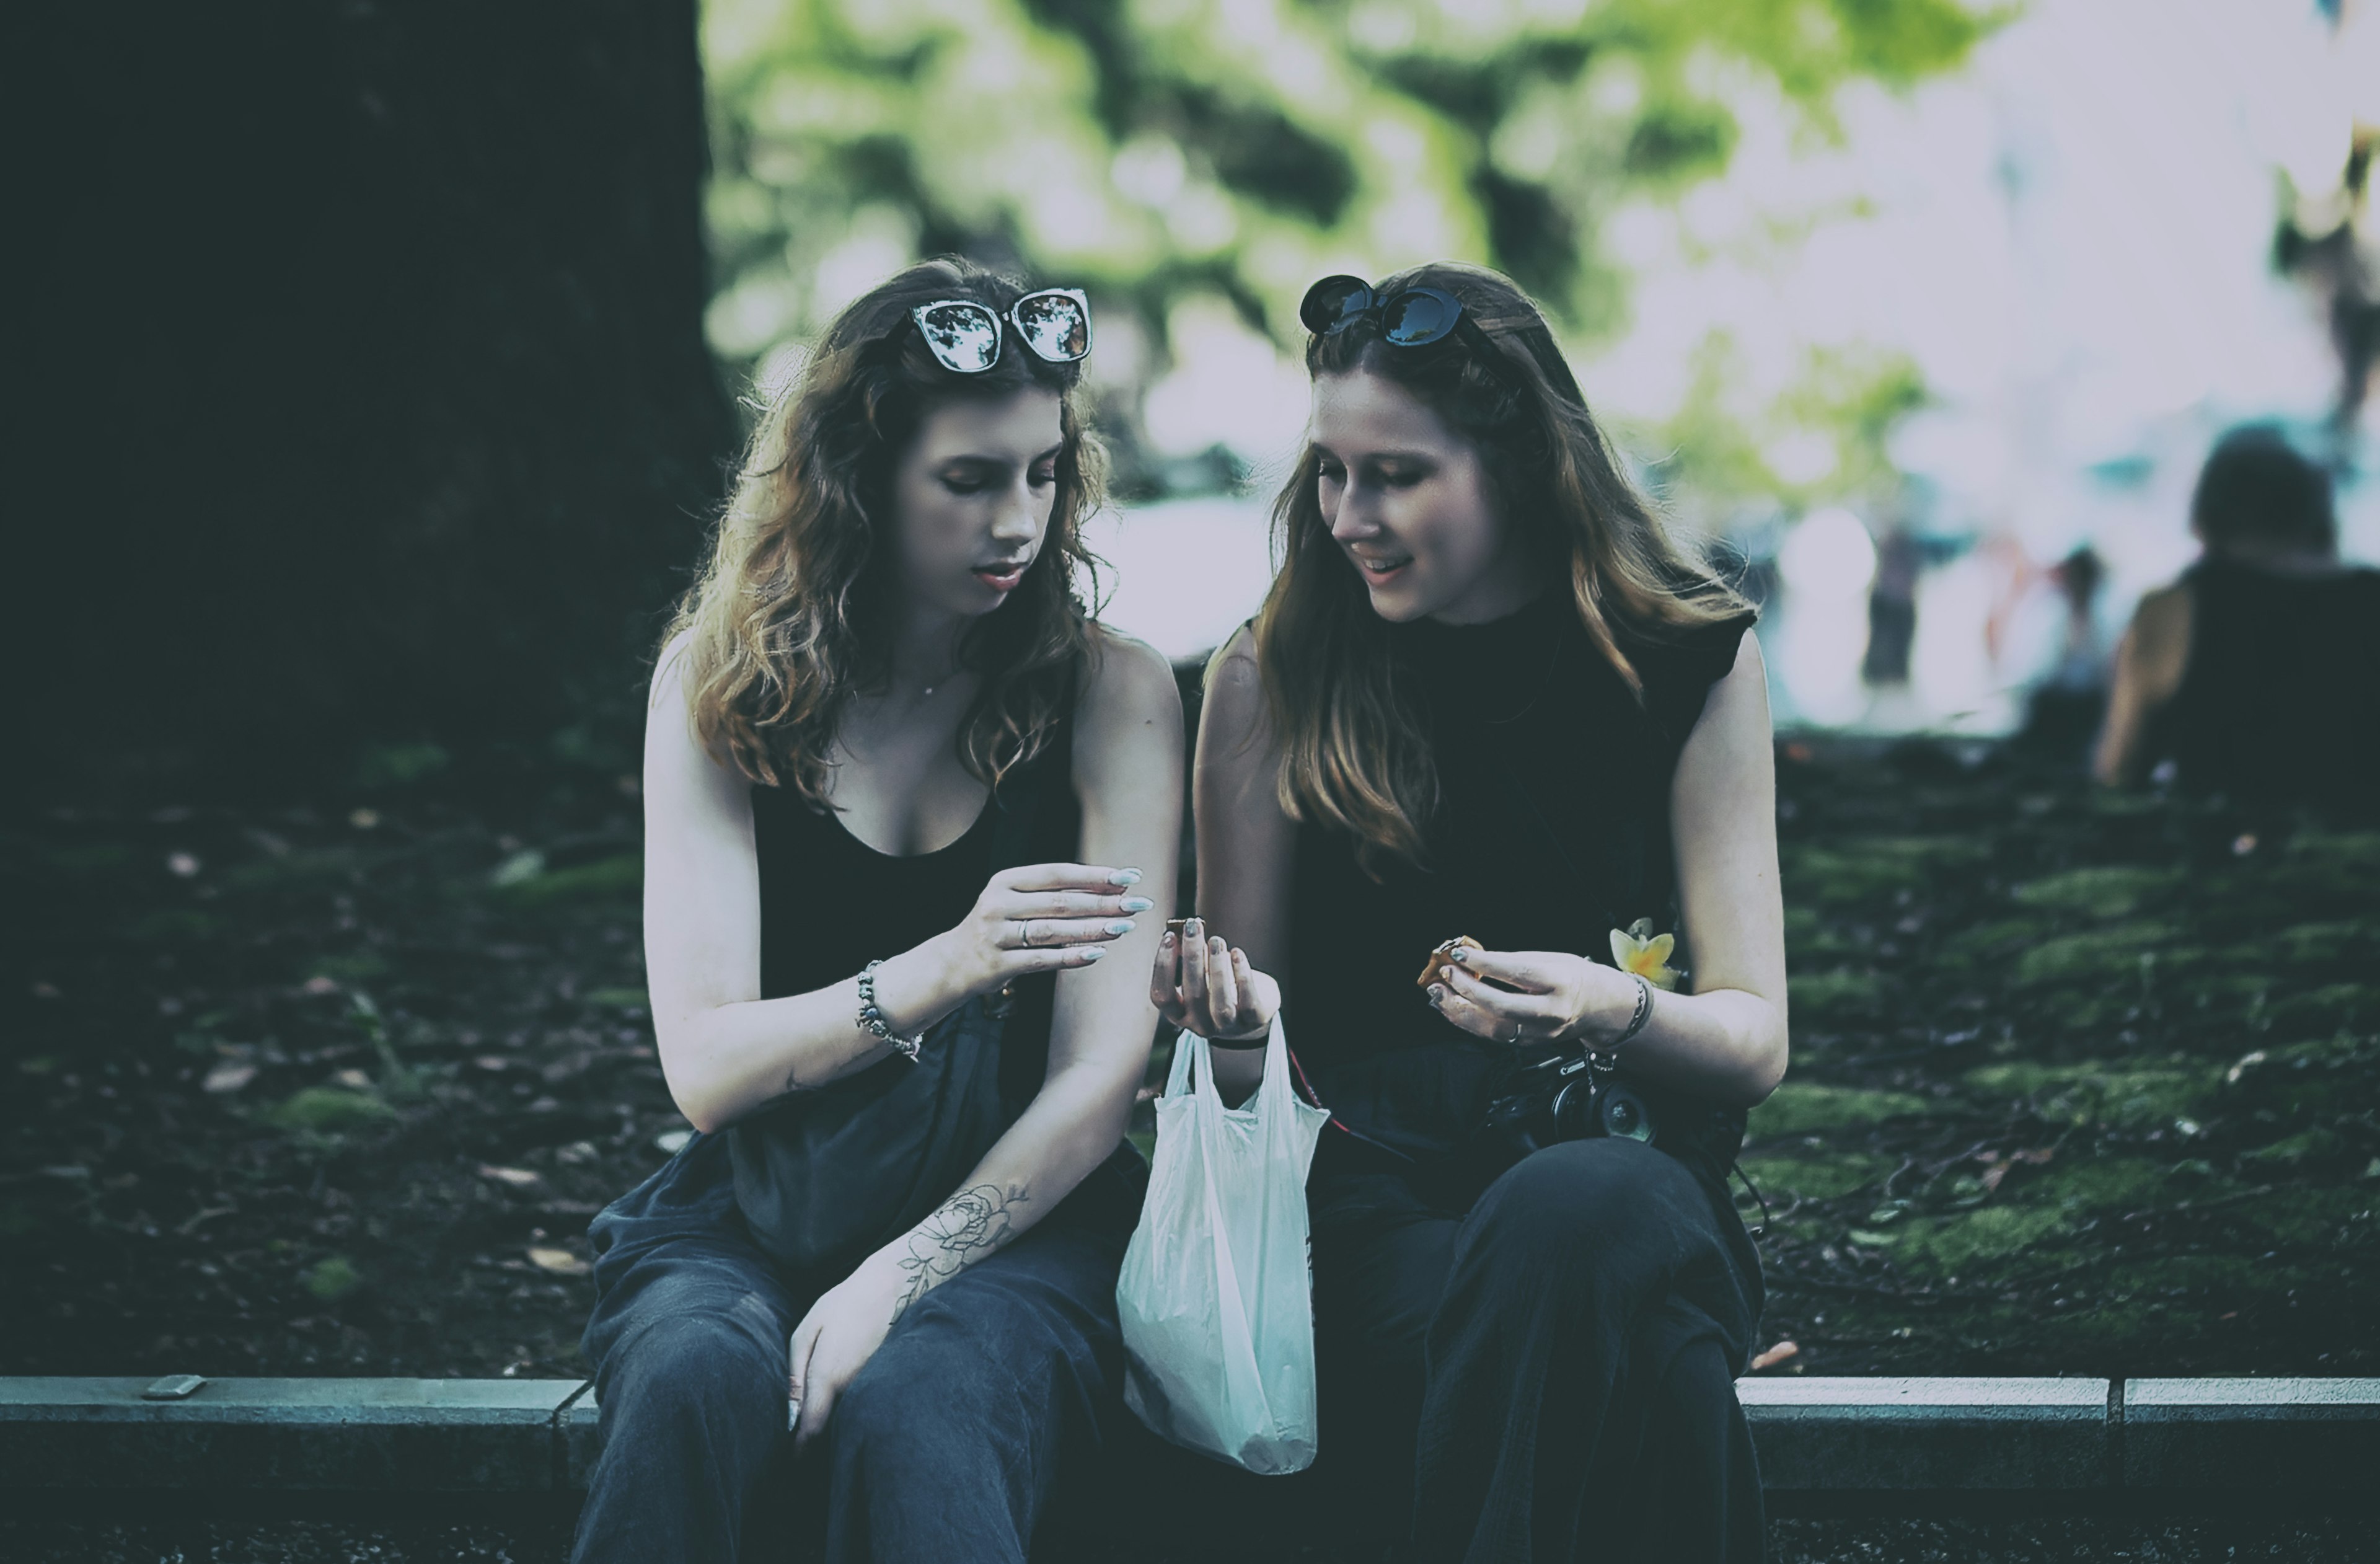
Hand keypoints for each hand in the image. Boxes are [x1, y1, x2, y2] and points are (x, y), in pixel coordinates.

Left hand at [786, 1250, 908, 1452]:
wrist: (895, 1287)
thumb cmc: (845, 1304)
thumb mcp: (808, 1329)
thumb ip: (796, 1371)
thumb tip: (791, 1410)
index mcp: (828, 1375)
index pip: (812, 1428)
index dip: (800, 1451)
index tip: (791, 1464)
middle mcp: (853, 1387)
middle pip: (829, 1427)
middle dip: (815, 1441)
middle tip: (798, 1449)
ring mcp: (872, 1385)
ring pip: (846, 1415)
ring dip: (833, 1422)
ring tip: (818, 1423)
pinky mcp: (884, 1380)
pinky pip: (861, 1401)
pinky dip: (850, 1405)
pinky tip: (845, 1392)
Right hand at [940, 861, 1150, 998]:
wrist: (952, 963)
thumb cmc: (997, 927)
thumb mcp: (1016, 901)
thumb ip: (1056, 893)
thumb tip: (1113, 887)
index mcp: (1005, 881)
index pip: (1057, 874)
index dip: (1095, 876)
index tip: (1130, 877)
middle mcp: (998, 903)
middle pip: (1060, 901)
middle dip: (1104, 903)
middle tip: (1138, 905)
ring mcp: (995, 935)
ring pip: (1053, 930)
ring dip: (1092, 929)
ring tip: (1124, 928)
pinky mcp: (997, 964)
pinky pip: (1041, 960)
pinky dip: (1071, 957)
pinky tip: (1097, 954)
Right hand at [1151, 917, 1278, 1040]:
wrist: (1252, 1010)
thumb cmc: (1219, 986)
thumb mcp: (1199, 975)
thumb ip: (1188, 959)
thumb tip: (1184, 931)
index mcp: (1179, 1014)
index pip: (1162, 995)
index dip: (1163, 966)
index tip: (1169, 937)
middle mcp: (1200, 1024)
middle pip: (1192, 994)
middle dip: (1192, 956)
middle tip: (1193, 927)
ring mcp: (1227, 1026)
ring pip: (1221, 1003)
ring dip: (1217, 968)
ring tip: (1216, 941)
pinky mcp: (1253, 1020)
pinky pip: (1248, 1001)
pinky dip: (1243, 975)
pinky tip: (1237, 953)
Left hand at [1425, 945, 1635, 1046]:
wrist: (1600, 1008)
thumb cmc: (1573, 976)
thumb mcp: (1550, 958)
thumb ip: (1514, 961)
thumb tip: (1473, 959)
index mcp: (1561, 982)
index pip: (1517, 972)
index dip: (1484, 962)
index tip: (1459, 952)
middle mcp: (1552, 1012)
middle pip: (1501, 1005)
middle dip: (1467, 989)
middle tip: (1446, 973)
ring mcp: (1540, 1034)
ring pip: (1493, 1027)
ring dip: (1460, 1010)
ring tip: (1438, 993)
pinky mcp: (1529, 1045)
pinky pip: (1493, 1035)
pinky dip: (1469, 1022)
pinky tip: (1452, 1008)